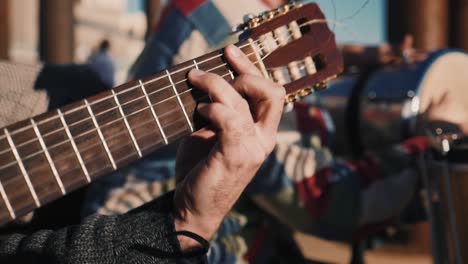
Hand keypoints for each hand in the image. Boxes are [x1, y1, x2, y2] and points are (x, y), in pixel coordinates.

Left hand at [172, 45, 284, 249]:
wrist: (192, 208)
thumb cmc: (201, 170)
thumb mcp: (210, 134)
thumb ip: (218, 112)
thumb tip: (206, 82)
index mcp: (261, 133)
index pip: (272, 92)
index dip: (253, 67)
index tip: (230, 51)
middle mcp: (264, 139)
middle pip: (272, 92)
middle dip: (245, 72)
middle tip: (218, 71)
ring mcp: (253, 148)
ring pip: (244, 101)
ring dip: (216, 85)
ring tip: (194, 83)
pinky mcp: (236, 155)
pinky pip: (230, 119)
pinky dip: (213, 108)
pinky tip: (200, 111)